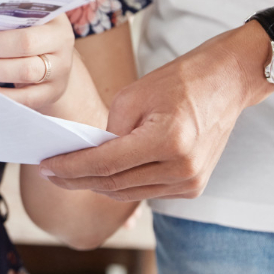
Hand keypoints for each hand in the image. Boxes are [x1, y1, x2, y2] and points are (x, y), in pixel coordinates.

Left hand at [0, 15, 74, 111]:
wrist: (53, 63)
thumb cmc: (30, 35)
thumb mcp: (24, 21)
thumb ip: (3, 16)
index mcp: (54, 18)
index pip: (25, 17)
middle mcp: (62, 43)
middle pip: (23, 44)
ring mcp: (60, 71)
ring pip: (23, 71)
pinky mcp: (51, 94)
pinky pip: (24, 98)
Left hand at [37, 22, 273, 199]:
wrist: (226, 82)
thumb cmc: (179, 80)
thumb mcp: (134, 95)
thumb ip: (109, 130)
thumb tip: (91, 157)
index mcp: (168, 142)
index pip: (106, 163)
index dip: (71, 167)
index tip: (46, 166)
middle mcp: (182, 169)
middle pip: (115, 183)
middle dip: (77, 179)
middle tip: (50, 172)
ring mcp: (190, 182)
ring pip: (129, 192)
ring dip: (97, 184)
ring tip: (69, 174)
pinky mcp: (193, 187)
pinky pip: (146, 190)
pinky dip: (122, 184)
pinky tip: (101, 175)